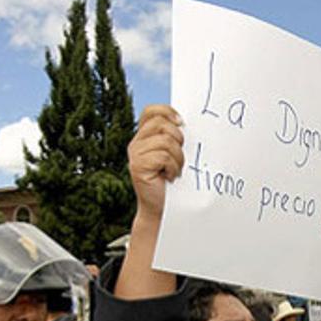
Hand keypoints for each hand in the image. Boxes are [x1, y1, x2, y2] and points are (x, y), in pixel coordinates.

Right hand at [128, 105, 184, 221]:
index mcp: (144, 137)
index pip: (151, 111)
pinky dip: (173, 168)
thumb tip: (185, 123)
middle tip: (178, 159)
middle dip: (178, 140)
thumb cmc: (173, 182)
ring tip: (174, 171)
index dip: (167, 112)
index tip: (182, 123)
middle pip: (162, 124)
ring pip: (166, 141)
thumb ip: (174, 137)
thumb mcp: (175, 154)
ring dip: (178, 158)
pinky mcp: (138, 167)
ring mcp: (135, 155)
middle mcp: (136, 143)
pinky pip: (164, 156)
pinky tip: (170, 177)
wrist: (162, 208)